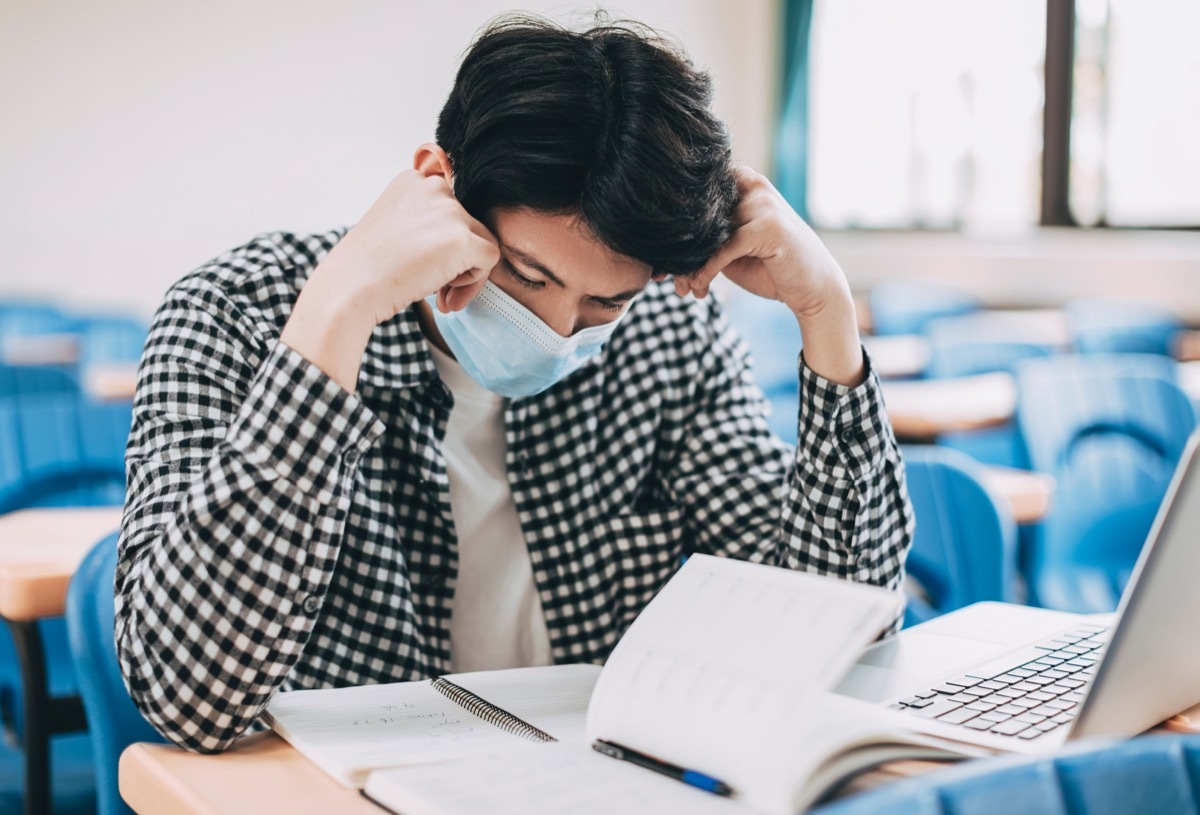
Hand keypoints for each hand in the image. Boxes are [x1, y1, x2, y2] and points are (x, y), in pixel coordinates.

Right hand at [320, 171, 500, 322]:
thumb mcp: (393, 228)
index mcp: (414, 181)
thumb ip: (423, 224)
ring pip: (482, 243)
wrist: (349, 287)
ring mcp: (450, 211)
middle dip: (456, 261)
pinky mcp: (463, 238)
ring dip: (465, 274)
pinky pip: (490, 260)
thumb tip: (457, 243)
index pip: (450, 211)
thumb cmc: (365, 268)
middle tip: (435, 290)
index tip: (422, 266)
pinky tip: (444, 296)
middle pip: (469, 226)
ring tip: (440, 297)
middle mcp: (433, 187)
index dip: (441, 244)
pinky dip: (473, 284)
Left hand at [677, 167, 865, 385]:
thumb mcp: (733, 250)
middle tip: (668, 279)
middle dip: (680, 251)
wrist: (814, 290)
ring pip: (709, 234)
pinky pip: (723, 249)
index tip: (661, 259)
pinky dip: (706, 270)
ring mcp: (763, 204)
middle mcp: (753, 186)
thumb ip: (708, 239)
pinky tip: (699, 287)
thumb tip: (664, 245)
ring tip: (683, 288)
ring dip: (690, 265)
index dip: (676, 226)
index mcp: (744, 183)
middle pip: (701, 216)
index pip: (699, 196)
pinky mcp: (768, 227)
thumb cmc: (771, 269)